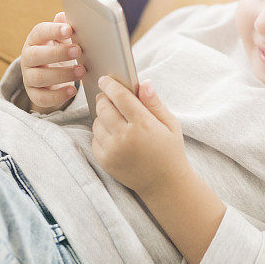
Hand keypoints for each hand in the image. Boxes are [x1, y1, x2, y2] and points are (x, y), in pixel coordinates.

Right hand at [21, 12, 86, 112]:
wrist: (51, 74)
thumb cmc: (58, 51)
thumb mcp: (62, 38)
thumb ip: (64, 28)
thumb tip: (64, 16)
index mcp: (34, 40)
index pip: (39, 32)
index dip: (53, 31)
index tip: (69, 30)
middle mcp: (28, 58)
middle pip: (36, 55)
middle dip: (58, 53)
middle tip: (78, 51)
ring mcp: (28, 77)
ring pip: (39, 77)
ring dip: (62, 74)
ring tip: (81, 71)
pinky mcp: (34, 94)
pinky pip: (42, 97)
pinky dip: (58, 95)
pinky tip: (72, 90)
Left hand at [92, 76, 188, 197]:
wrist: (164, 184)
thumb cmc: (169, 150)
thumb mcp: (170, 124)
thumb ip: (154, 103)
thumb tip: (143, 83)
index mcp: (143, 124)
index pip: (120, 97)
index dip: (110, 85)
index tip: (105, 79)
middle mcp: (125, 137)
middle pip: (103, 107)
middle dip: (103, 98)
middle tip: (107, 96)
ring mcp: (113, 150)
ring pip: (96, 122)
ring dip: (102, 116)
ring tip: (114, 118)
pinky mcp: (105, 161)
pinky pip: (94, 139)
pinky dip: (101, 133)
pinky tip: (114, 135)